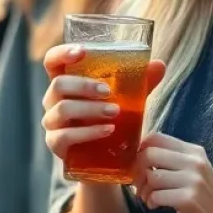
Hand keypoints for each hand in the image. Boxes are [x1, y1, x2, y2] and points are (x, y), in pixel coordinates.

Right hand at [41, 45, 164, 162]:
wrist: (106, 160)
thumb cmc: (112, 120)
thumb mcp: (127, 99)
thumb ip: (141, 82)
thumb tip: (159, 64)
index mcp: (66, 82)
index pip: (52, 61)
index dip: (62, 53)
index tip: (82, 52)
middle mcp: (53, 100)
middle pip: (58, 84)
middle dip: (83, 85)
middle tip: (108, 91)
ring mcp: (52, 122)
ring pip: (62, 109)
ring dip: (89, 109)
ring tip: (114, 112)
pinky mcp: (55, 144)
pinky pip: (65, 136)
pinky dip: (88, 132)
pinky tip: (108, 131)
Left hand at [135, 132, 212, 212]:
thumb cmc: (204, 202)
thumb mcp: (193, 174)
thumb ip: (172, 160)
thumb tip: (137, 152)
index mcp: (194, 151)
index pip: (155, 137)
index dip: (139, 150)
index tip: (138, 165)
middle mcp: (195, 162)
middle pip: (148, 154)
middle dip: (137, 171)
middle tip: (139, 186)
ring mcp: (194, 180)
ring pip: (151, 176)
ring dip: (143, 189)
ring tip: (148, 198)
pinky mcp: (190, 199)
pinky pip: (156, 194)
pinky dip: (151, 201)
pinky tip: (156, 206)